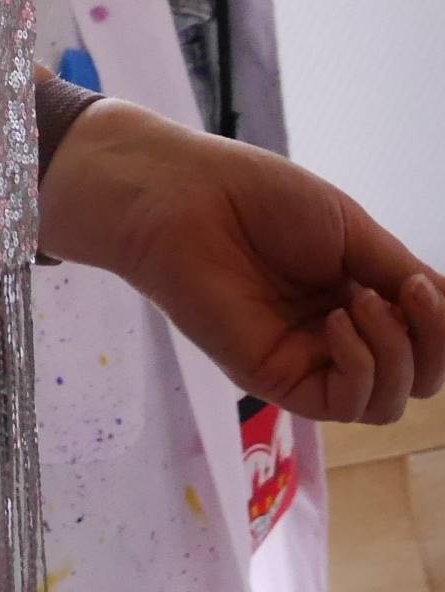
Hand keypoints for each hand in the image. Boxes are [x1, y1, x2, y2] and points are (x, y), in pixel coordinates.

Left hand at [40, 98, 444, 421]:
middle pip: (418, 377)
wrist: (183, 196)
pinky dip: (361, 371)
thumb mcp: (348, 227)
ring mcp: (306, 359)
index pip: (426, 338)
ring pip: (388, 402)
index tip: (428, 288)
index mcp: (356, 292)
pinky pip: (344, 406)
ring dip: (396, 356)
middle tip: (407, 296)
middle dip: (433, 343)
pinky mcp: (275, 380)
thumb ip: (400, 274)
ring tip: (359, 303)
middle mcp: (337, 333)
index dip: (442, 326)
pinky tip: (339, 324)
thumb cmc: (254, 196)